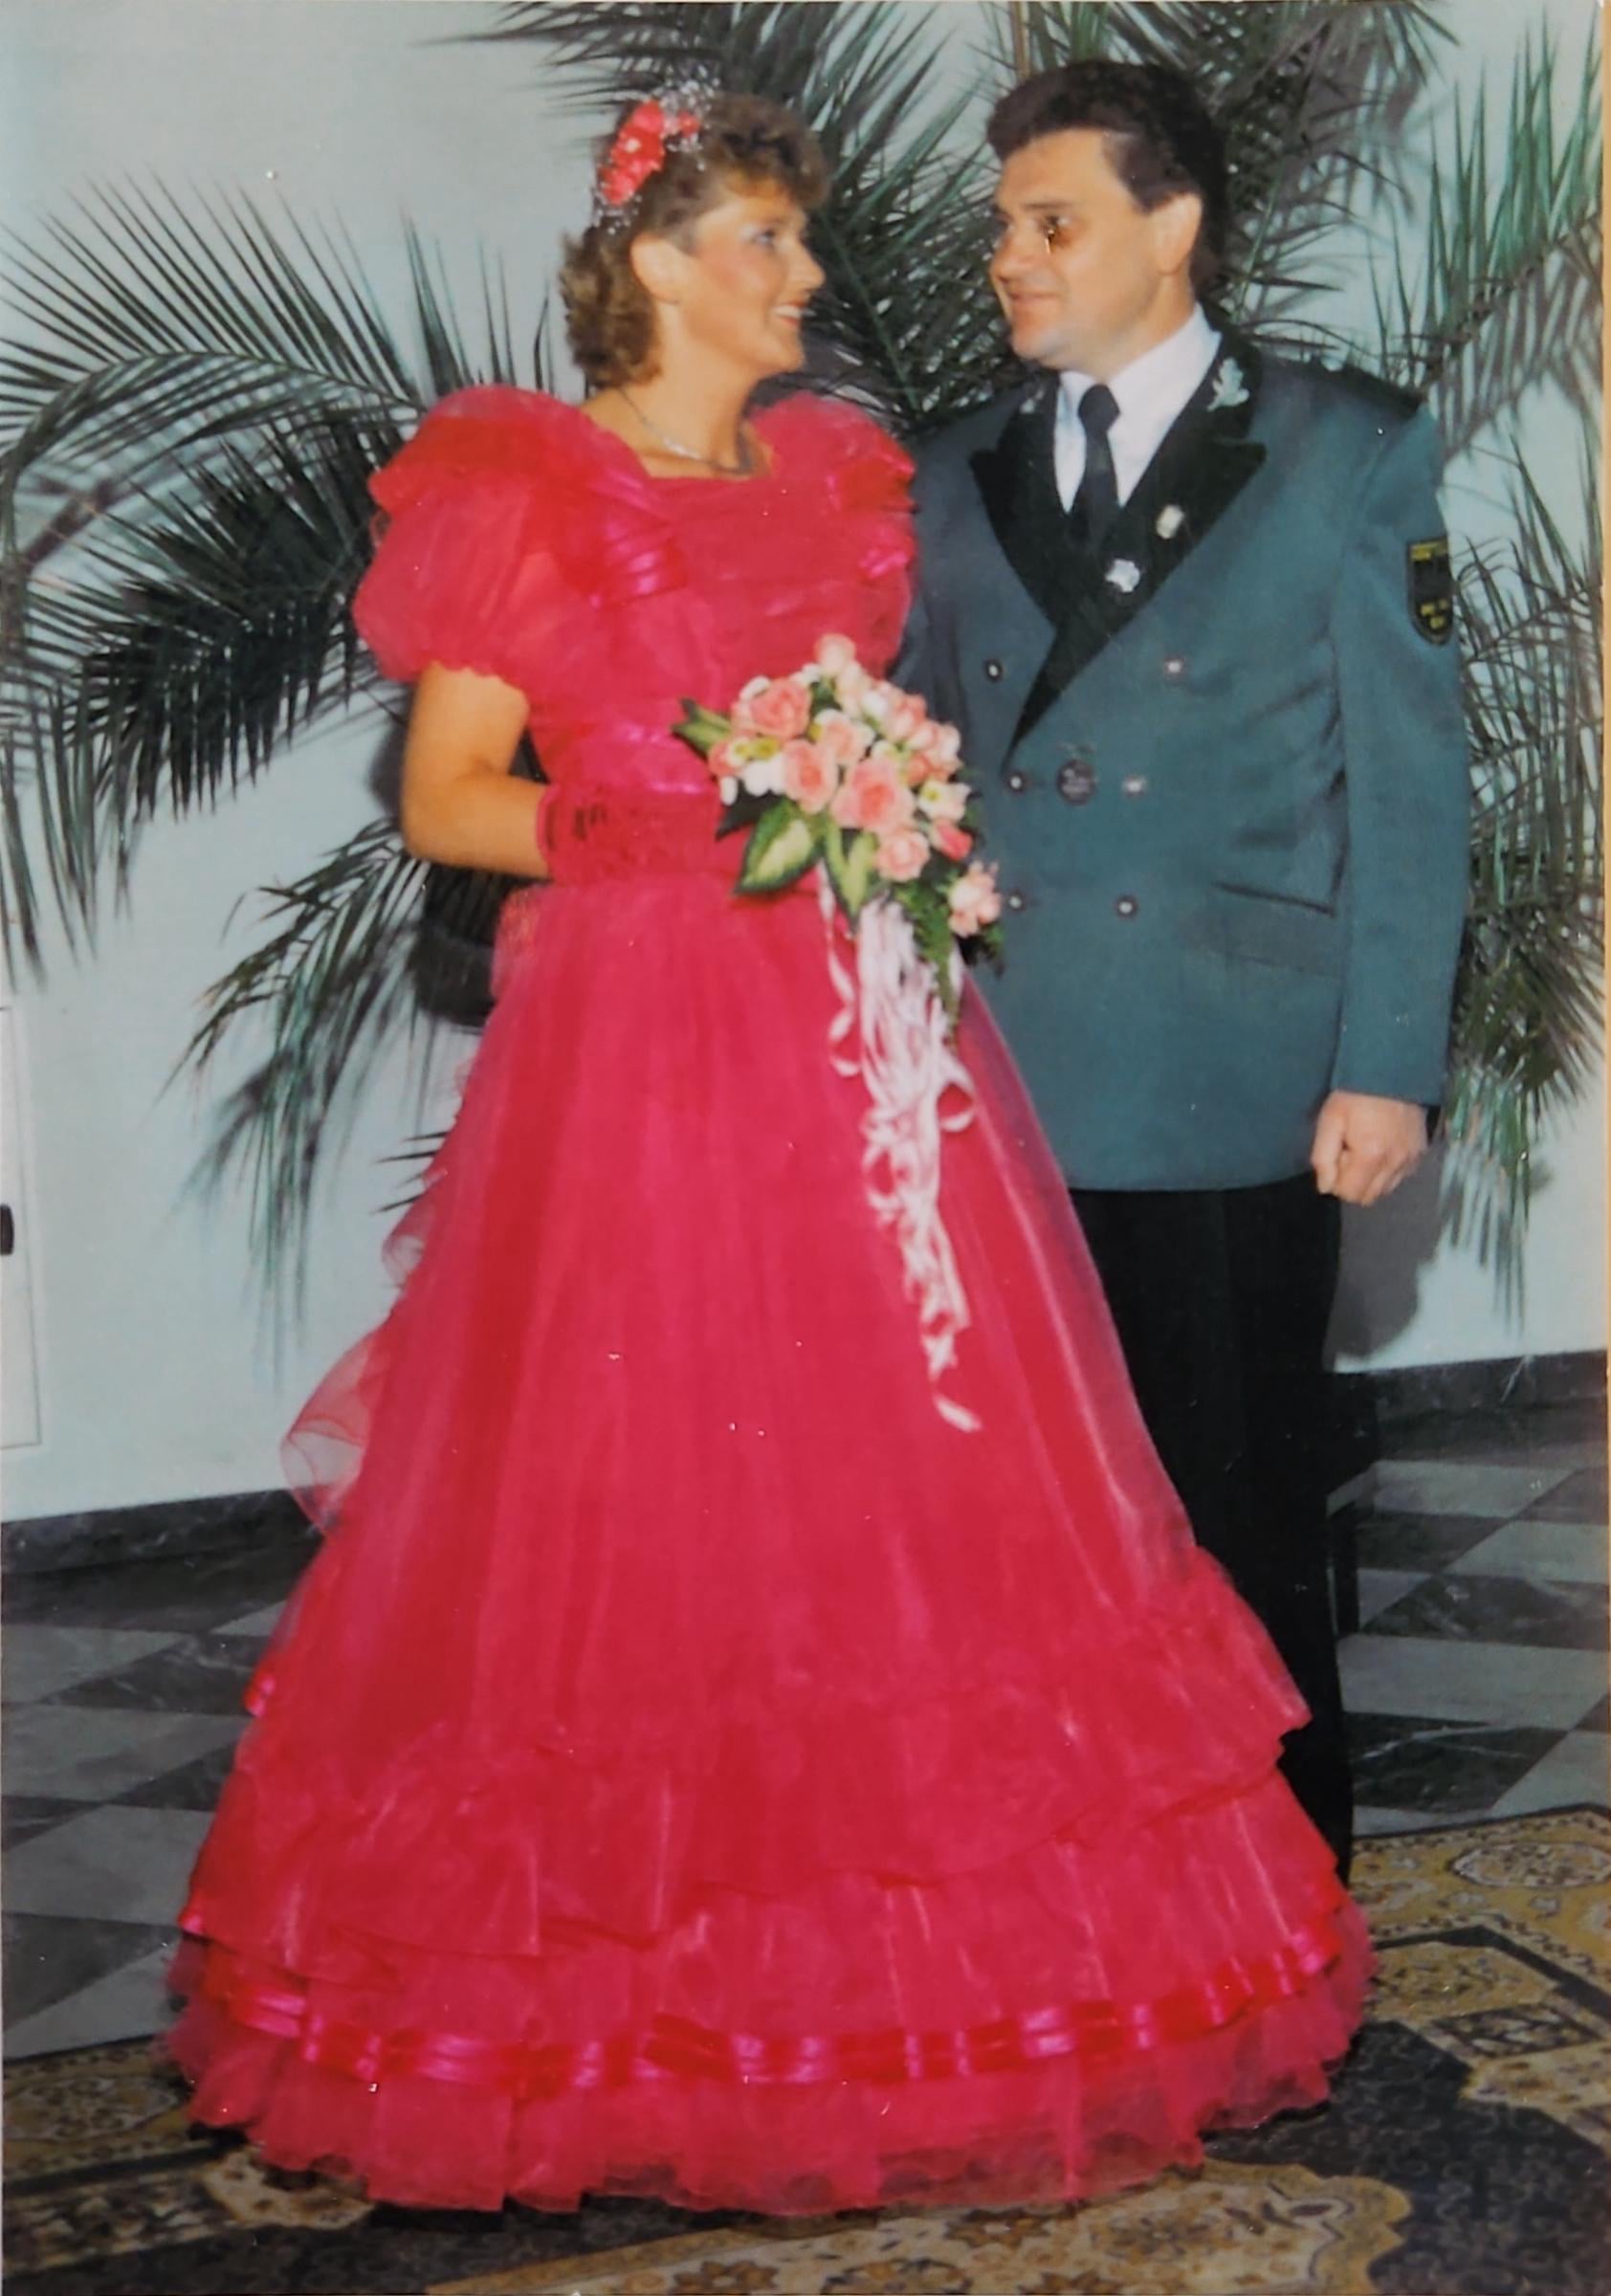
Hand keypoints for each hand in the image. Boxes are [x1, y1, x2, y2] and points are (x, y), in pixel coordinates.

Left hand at [1310, 1091, 1426, 1205]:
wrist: (1392, 1070)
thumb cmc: (1355, 1094)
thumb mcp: (1330, 1121)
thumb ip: (1323, 1158)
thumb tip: (1326, 1187)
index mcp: (1371, 1156)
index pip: (1350, 1194)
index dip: (1337, 1180)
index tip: (1337, 1155)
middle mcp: (1396, 1163)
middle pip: (1369, 1197)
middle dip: (1354, 1182)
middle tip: (1350, 1152)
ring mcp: (1412, 1159)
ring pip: (1385, 1189)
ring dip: (1371, 1178)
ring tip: (1366, 1148)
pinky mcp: (1422, 1152)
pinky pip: (1401, 1176)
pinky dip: (1388, 1170)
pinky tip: (1382, 1147)